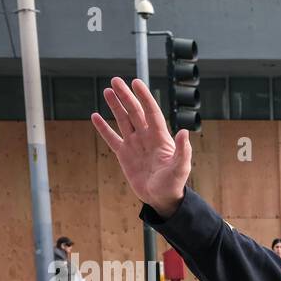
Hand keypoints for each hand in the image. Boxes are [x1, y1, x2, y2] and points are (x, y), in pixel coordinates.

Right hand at [91, 77, 190, 217]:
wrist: (162, 199)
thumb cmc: (174, 184)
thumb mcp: (181, 168)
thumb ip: (183, 150)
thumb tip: (184, 132)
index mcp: (160, 137)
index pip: (151, 112)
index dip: (144, 97)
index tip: (136, 82)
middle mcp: (146, 137)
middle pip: (135, 112)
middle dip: (126, 96)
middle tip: (115, 80)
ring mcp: (135, 145)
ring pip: (123, 120)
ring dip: (115, 106)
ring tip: (107, 91)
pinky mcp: (124, 155)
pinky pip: (112, 138)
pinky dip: (103, 128)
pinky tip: (95, 116)